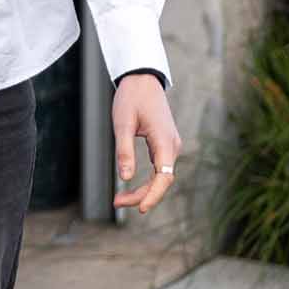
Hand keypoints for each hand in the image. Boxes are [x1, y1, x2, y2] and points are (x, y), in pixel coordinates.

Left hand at [111, 72, 181, 212]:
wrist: (142, 79)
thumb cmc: (132, 98)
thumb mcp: (122, 124)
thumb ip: (124, 151)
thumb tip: (125, 178)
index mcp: (165, 141)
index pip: (164, 176)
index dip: (153, 195)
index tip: (141, 209)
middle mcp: (172, 145)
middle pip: (162, 180)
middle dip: (141, 195)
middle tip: (116, 203)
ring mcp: (170, 145)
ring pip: (161, 176)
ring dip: (143, 190)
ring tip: (119, 199)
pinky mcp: (164, 144)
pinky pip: (159, 168)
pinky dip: (147, 181)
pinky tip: (132, 189)